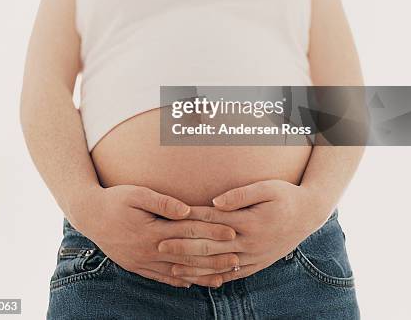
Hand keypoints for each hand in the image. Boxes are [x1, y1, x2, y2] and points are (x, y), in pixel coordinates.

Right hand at [74, 184, 236, 287]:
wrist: (89, 215)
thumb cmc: (115, 199)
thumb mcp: (136, 193)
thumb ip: (162, 202)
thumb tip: (186, 210)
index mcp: (151, 231)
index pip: (189, 232)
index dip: (212, 232)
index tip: (232, 232)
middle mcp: (148, 250)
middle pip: (188, 256)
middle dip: (214, 258)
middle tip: (237, 258)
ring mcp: (142, 262)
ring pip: (177, 271)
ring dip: (201, 275)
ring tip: (222, 277)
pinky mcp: (136, 266)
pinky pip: (161, 277)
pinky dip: (179, 281)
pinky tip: (192, 283)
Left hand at [158, 180, 323, 285]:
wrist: (309, 214)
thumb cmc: (285, 195)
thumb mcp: (266, 187)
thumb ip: (240, 194)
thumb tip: (215, 201)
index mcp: (249, 221)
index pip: (211, 220)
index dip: (188, 220)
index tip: (167, 221)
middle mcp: (249, 243)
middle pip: (210, 246)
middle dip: (182, 247)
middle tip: (159, 246)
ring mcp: (254, 256)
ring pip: (218, 266)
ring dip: (194, 268)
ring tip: (172, 269)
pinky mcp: (258, 264)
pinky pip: (233, 274)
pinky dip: (214, 278)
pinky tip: (200, 280)